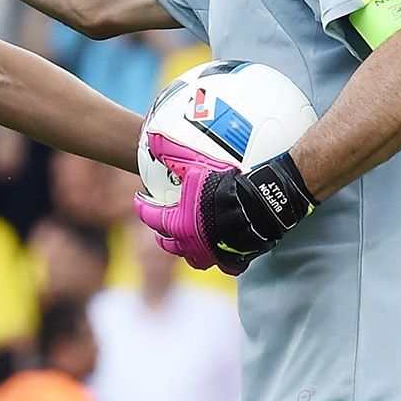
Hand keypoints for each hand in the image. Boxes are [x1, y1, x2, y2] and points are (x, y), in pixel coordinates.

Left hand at [134, 134, 314, 274]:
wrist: (261, 204)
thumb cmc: (226, 185)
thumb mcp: (196, 164)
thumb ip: (172, 152)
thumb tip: (151, 137)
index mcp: (178, 223)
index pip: (151, 216)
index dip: (142, 206)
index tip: (140, 199)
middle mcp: (191, 244)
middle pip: (168, 243)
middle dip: (162, 233)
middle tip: (160, 225)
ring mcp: (212, 255)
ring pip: (193, 258)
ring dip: (187, 249)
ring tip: (187, 241)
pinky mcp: (234, 261)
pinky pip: (224, 263)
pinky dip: (221, 258)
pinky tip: (222, 251)